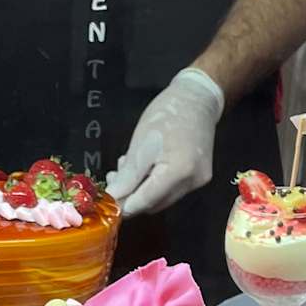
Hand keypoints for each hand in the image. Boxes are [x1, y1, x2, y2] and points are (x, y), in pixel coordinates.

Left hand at [107, 69, 224, 217]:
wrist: (197, 99)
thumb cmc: (166, 115)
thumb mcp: (140, 145)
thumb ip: (127, 176)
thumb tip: (113, 197)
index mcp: (179, 172)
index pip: (146, 202)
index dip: (124, 205)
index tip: (107, 202)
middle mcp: (192, 182)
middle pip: (154, 204)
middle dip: (132, 196)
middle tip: (115, 177)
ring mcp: (198, 181)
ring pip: (162, 198)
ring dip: (142, 189)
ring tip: (128, 168)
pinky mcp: (199, 177)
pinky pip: (172, 189)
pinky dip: (155, 183)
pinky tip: (145, 168)